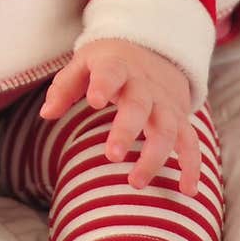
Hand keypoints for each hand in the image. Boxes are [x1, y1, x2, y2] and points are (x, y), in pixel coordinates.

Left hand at [39, 38, 199, 194]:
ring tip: (135, 182)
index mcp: (117, 67)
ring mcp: (164, 104)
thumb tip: (46, 113)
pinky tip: (187, 191)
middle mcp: (144, 86)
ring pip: (166, 129)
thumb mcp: (85, 63)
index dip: (103, 84)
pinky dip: (192, 166)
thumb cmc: (110, 62)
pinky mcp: (180, 119)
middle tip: (111, 155)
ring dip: (154, 157)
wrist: (154, 49)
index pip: (110, 73)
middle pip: (139, 106)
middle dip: (127, 130)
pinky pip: (190, 143)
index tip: (94, 100)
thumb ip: (65, 87)